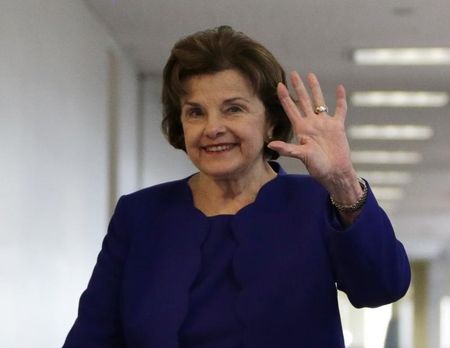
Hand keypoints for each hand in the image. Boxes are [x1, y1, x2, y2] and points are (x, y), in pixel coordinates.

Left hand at [268, 71, 359, 197]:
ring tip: (310, 75)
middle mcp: (311, 123)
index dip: (285, 97)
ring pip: (319, 101)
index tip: (279, 85)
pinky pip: (340, 110)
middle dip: (298, 87)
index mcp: (301, 128)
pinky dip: (340, 99)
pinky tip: (339, 88)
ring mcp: (324, 124)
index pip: (291, 109)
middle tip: (293, 73)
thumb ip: (288, 149)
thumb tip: (271, 145)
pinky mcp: (337, 126)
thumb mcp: (301, 156)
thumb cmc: (317, 166)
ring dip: (315, 89)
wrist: (335, 172)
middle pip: (304, 101)